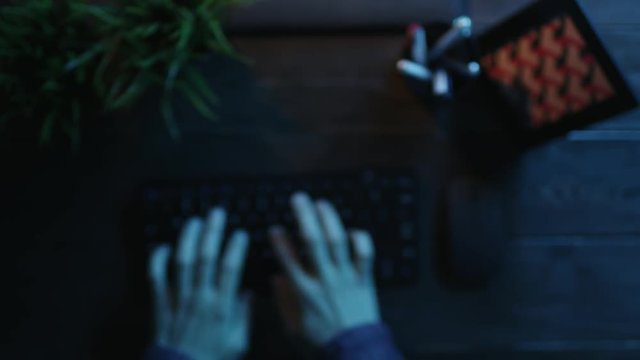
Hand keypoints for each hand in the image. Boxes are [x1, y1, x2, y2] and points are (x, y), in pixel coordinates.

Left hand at [148, 208, 250, 359]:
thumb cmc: (213, 359)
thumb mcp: (238, 342)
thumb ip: (244, 316)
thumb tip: (248, 292)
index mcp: (221, 306)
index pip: (230, 269)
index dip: (235, 248)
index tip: (240, 233)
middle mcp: (199, 297)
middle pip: (205, 258)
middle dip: (212, 233)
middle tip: (217, 213)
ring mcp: (177, 299)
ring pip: (181, 262)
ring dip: (187, 238)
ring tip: (194, 221)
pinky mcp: (159, 304)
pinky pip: (156, 278)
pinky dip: (157, 260)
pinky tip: (163, 246)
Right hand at [270, 192, 380, 345]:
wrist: (356, 351)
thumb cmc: (323, 342)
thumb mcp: (294, 328)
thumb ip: (284, 301)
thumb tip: (276, 278)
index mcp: (305, 291)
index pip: (288, 260)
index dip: (280, 242)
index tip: (275, 229)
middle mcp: (325, 279)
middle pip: (313, 241)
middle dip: (304, 216)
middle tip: (299, 199)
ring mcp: (346, 277)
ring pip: (337, 241)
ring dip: (329, 219)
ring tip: (321, 204)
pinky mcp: (364, 279)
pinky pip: (365, 253)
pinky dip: (360, 239)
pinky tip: (352, 230)